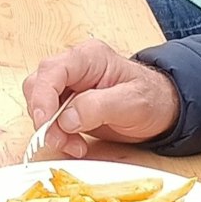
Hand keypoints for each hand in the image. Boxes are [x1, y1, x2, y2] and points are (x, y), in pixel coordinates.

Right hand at [21, 39, 180, 158]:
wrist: (162, 109)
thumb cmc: (152, 99)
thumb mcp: (133, 102)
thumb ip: (98, 106)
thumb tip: (65, 118)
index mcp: (89, 57)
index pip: (52, 70)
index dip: (42, 97)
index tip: (44, 123)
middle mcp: (74, 68)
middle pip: (38, 86)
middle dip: (44, 117)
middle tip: (59, 139)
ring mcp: (69, 85)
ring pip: (40, 104)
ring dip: (51, 130)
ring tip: (75, 144)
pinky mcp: (68, 104)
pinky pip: (50, 119)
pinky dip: (58, 135)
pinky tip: (76, 144)